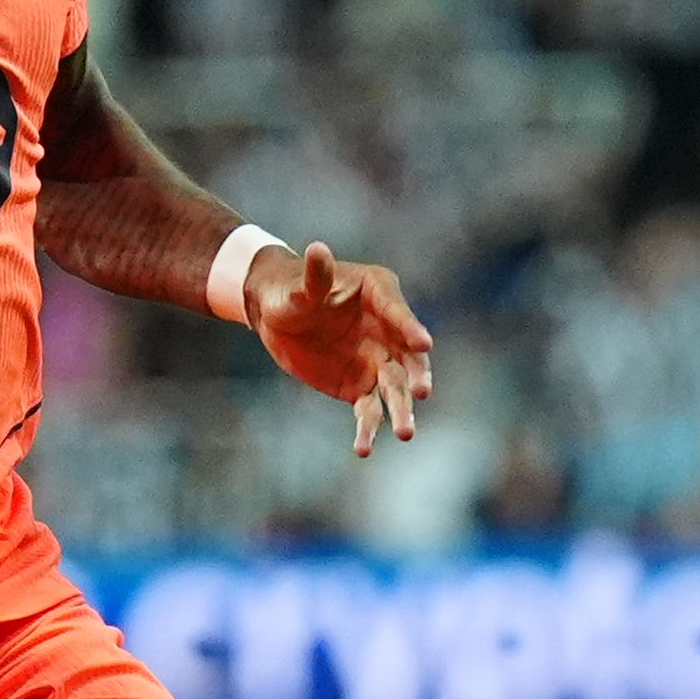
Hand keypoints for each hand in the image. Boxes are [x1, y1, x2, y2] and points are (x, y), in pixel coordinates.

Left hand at [249, 241, 438, 461]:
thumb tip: (317, 250)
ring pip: (395, 388)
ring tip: (405, 433)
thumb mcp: (299, 284)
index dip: (410, 327)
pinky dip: (368, 428)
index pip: (398, 312)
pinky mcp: (360, 385)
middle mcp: (387, 329)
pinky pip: (369, 409)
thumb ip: (315, 276)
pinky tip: (363, 448)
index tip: (424, 344)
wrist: (275, 314)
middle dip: (416, 374)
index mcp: (380, 293)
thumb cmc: (290, 289)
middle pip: (409, 356)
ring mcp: (377, 360)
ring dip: (401, 410)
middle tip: (420, 392)